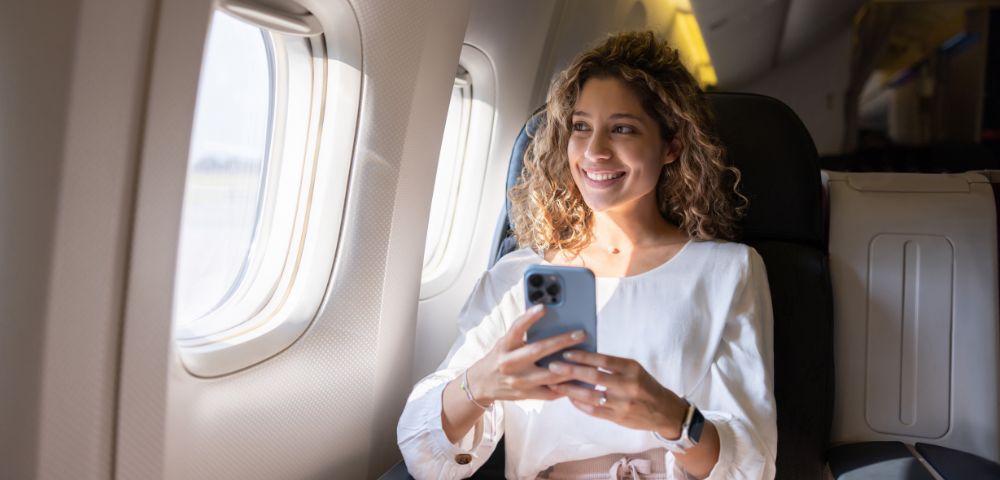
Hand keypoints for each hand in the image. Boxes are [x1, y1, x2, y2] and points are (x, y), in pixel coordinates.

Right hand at [468, 304, 586, 403]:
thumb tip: (550, 320)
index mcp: (505, 346)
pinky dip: (566, 386)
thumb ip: (523, 334)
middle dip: (562, 342)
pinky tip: (579, 379)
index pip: (516, 329)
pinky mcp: (525, 395)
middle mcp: (510, 363)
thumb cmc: (499, 357)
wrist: (482, 384)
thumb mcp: (505, 342)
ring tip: (587, 358)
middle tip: (581, 334)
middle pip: (538, 350)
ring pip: (550, 375)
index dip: (529, 317)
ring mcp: (518, 381)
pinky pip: (550, 392)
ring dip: (571, 367)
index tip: (544, 307)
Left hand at [547, 351, 687, 437]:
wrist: (665, 411)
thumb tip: (583, 358)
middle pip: (593, 376)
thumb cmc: (645, 386)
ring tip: (554, 384)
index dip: (582, 356)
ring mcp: (623, 403)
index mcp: (631, 368)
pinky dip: (580, 404)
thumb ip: (612, 365)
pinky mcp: (619, 418)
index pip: (602, 359)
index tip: (565, 352)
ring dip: (570, 389)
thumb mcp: (634, 369)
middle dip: (570, 371)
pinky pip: (594, 410)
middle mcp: (628, 385)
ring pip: (590, 395)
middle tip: (552, 366)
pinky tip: (569, 398)